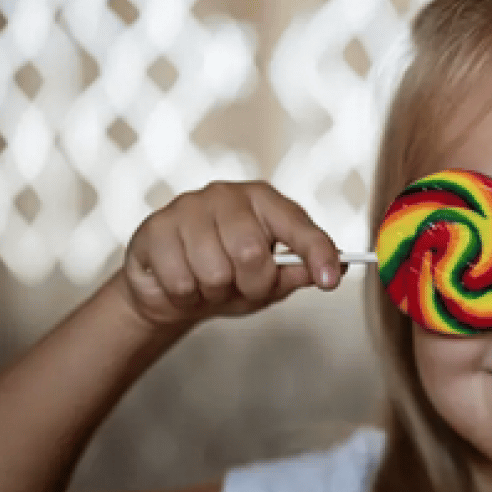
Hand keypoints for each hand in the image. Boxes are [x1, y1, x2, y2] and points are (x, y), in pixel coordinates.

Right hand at [117, 181, 341, 328]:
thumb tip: (336, 268)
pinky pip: (180, 281)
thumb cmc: (230, 278)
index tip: (329, 281)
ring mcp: (188, 206)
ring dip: (214, 292)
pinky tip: (183, 282)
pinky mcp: (155, 227)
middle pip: (251, 253)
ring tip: (208, 284)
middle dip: (251, 285)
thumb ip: (298, 272)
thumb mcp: (271, 280)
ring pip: (214, 271)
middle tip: (241, 286)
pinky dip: (185, 296)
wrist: (171, 291)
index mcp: (264, 202)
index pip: (298, 226)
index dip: (316, 253)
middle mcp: (227, 195)